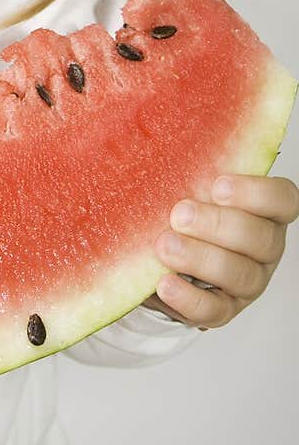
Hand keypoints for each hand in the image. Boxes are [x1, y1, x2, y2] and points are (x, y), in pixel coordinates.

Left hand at [142, 173, 298, 328]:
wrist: (160, 254)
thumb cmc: (183, 209)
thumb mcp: (189, 183)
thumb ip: (191, 164)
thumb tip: (162, 134)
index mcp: (264, 211)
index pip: (283, 200)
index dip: (257, 193)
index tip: (218, 186)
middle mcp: (264, 248)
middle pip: (260, 238)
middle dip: (218, 225)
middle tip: (179, 215)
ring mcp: (248, 282)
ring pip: (240, 275)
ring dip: (200, 259)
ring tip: (164, 247)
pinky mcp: (224, 310)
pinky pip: (214, 310)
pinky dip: (188, 298)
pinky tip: (164, 283)